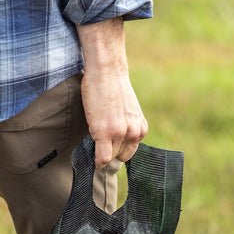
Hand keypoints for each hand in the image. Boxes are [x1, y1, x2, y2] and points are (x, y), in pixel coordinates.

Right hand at [77, 19, 147, 167]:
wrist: (107, 72)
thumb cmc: (113, 88)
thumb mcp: (128, 112)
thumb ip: (127, 127)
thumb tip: (117, 143)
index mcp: (140, 129)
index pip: (129, 152)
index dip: (118, 150)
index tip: (109, 147)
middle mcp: (134, 133)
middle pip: (120, 156)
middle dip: (111, 152)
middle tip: (100, 141)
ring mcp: (120, 134)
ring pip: (110, 157)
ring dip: (102, 152)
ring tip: (95, 139)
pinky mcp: (104, 133)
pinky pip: (102, 158)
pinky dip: (97, 162)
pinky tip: (93, 159)